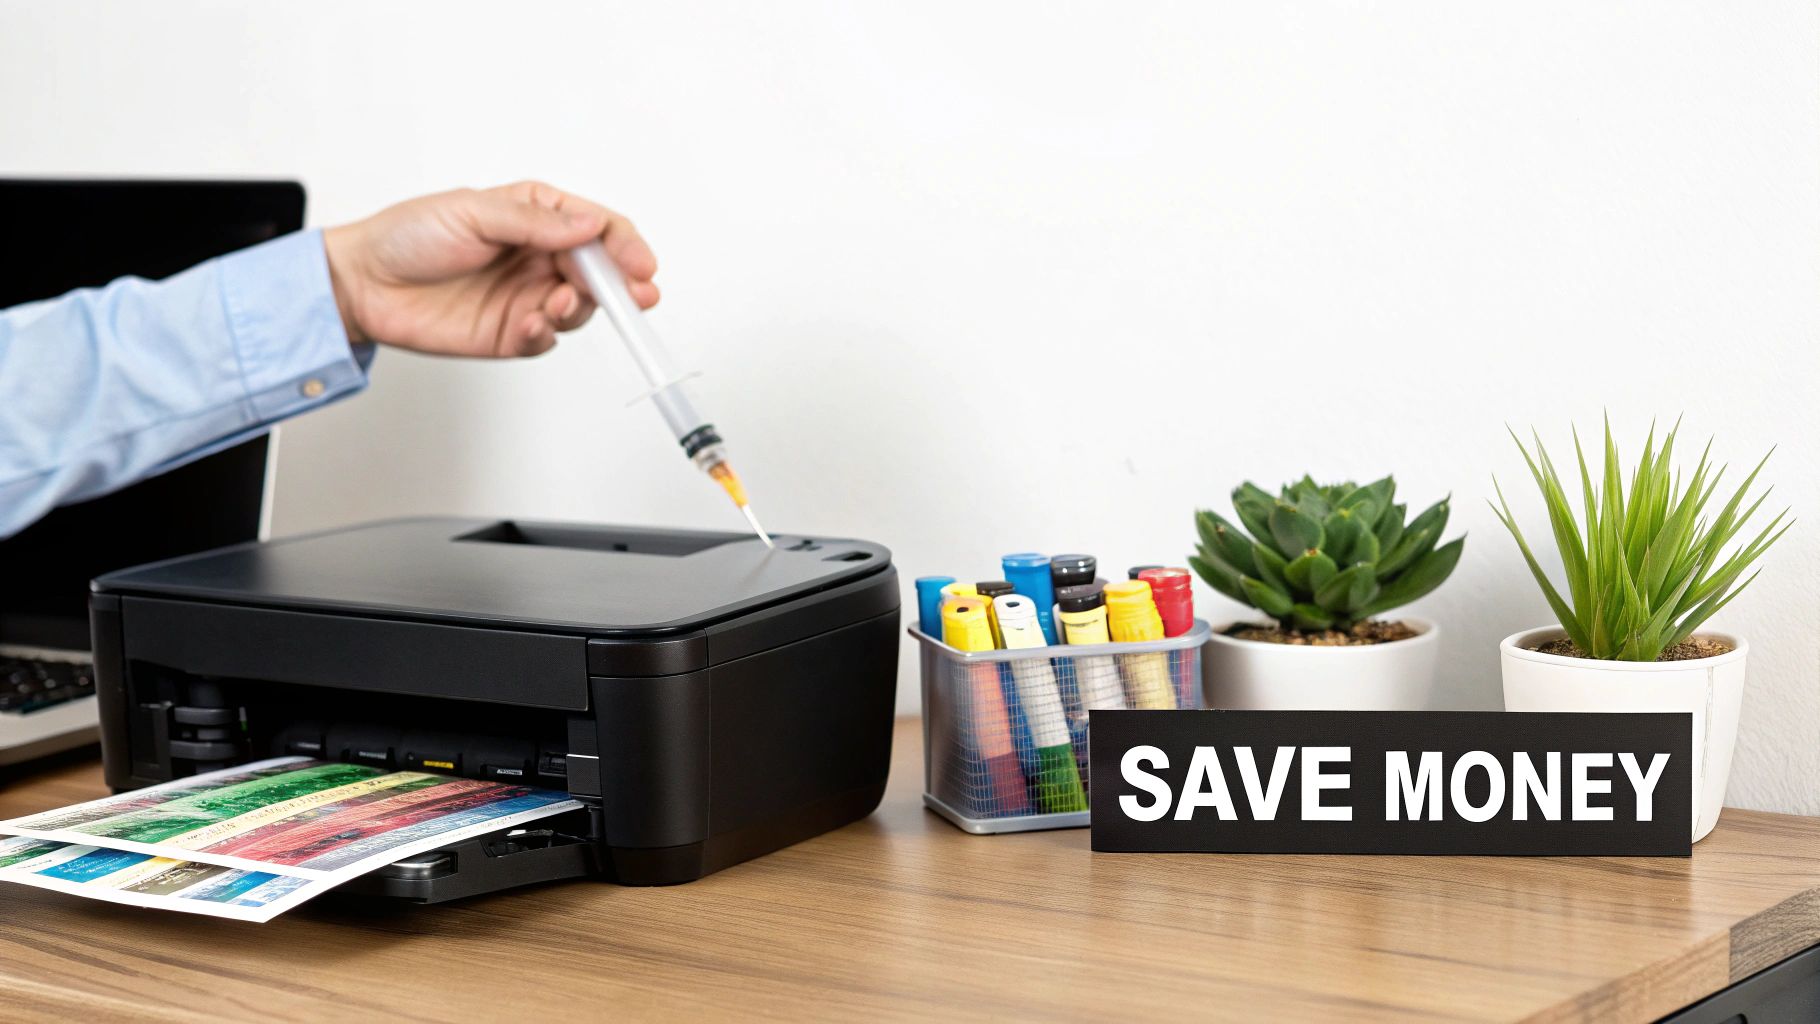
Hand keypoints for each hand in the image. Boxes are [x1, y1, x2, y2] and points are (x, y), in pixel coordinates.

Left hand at [322, 181, 657, 357]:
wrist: (363, 284)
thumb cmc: (409, 236)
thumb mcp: (472, 212)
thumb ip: (534, 222)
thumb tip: (588, 225)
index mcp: (536, 216)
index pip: (598, 229)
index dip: (626, 246)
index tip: (641, 265)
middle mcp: (539, 256)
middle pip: (601, 272)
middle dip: (621, 286)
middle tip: (632, 296)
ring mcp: (529, 296)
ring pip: (581, 308)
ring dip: (580, 308)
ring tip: (557, 304)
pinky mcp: (512, 333)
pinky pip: (546, 339)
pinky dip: (546, 334)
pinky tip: (529, 325)